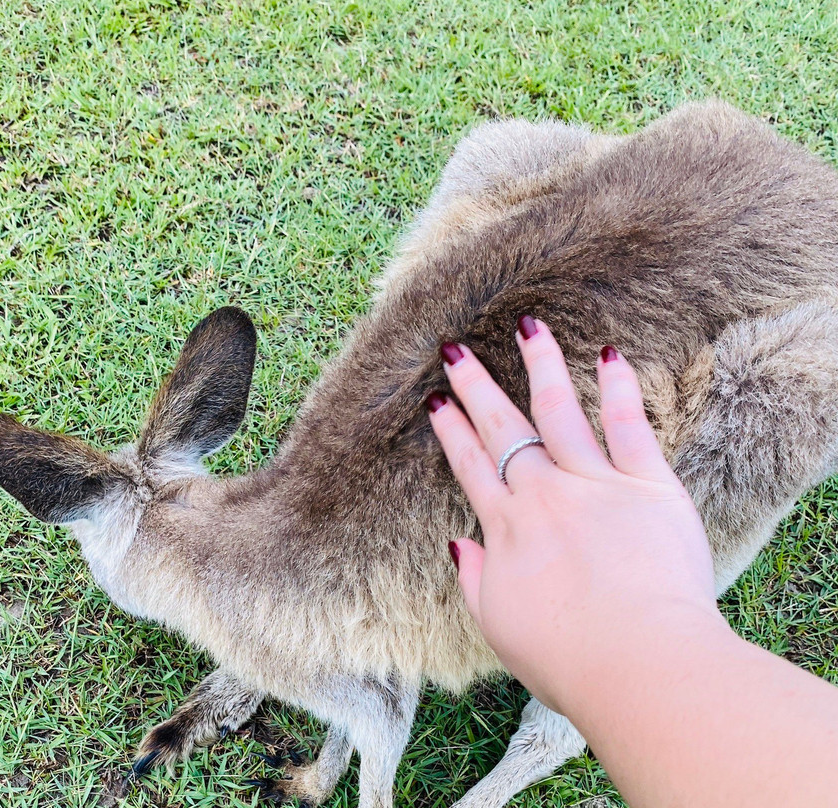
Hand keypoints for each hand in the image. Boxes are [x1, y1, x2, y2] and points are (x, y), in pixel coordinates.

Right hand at [427, 318, 725, 712]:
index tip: (436, 403)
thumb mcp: (498, 625)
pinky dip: (619, 389)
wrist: (638, 663)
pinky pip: (630, 426)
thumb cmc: (567, 658)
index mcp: (507, 528)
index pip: (471, 466)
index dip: (451, 432)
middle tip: (455, 351)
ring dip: (540, 365)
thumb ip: (474, 578)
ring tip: (529, 326)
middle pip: (503, 428)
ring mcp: (595, 484)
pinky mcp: (648, 485)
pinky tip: (610, 355)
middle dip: (475, 386)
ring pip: (559, 410)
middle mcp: (544, 494)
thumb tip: (458, 543)